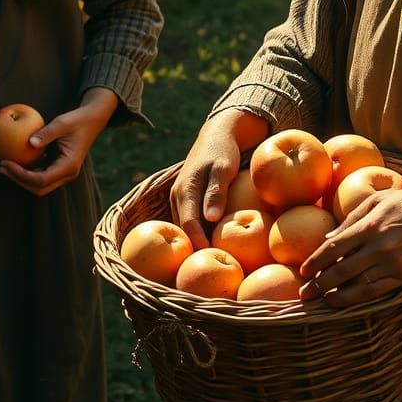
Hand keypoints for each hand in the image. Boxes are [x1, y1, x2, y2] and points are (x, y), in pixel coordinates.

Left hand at [0, 87, 118, 196]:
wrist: (92, 120)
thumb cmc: (77, 120)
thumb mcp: (62, 123)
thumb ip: (46, 133)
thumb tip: (29, 143)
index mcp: (68, 166)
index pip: (41, 179)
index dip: (21, 175)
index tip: (6, 163)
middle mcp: (67, 174)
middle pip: (39, 188)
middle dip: (18, 180)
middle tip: (2, 167)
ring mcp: (64, 173)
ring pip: (39, 185)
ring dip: (21, 178)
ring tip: (4, 165)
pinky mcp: (60, 168)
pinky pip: (41, 175)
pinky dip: (28, 171)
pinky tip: (16, 161)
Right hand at [169, 109, 267, 250]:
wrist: (217, 135)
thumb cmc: (223, 151)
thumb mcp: (224, 168)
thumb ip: (217, 192)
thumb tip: (211, 219)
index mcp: (185, 189)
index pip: (188, 224)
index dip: (198, 244)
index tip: (212, 259)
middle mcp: (177, 196)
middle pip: (182, 229)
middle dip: (194, 248)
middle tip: (211, 266)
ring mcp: (179, 198)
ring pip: (182, 226)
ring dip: (194, 241)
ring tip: (210, 260)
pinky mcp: (185, 199)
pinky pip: (187, 220)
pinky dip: (196, 232)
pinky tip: (209, 244)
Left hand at [298, 171, 401, 306]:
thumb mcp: (377, 200)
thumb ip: (351, 218)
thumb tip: (328, 237)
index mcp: (369, 224)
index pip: (334, 246)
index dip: (316, 260)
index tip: (303, 270)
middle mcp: (378, 245)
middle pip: (341, 268)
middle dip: (319, 283)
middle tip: (304, 293)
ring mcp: (392, 262)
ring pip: (357, 284)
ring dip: (335, 294)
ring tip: (321, 300)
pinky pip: (377, 291)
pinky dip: (357, 298)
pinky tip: (345, 300)